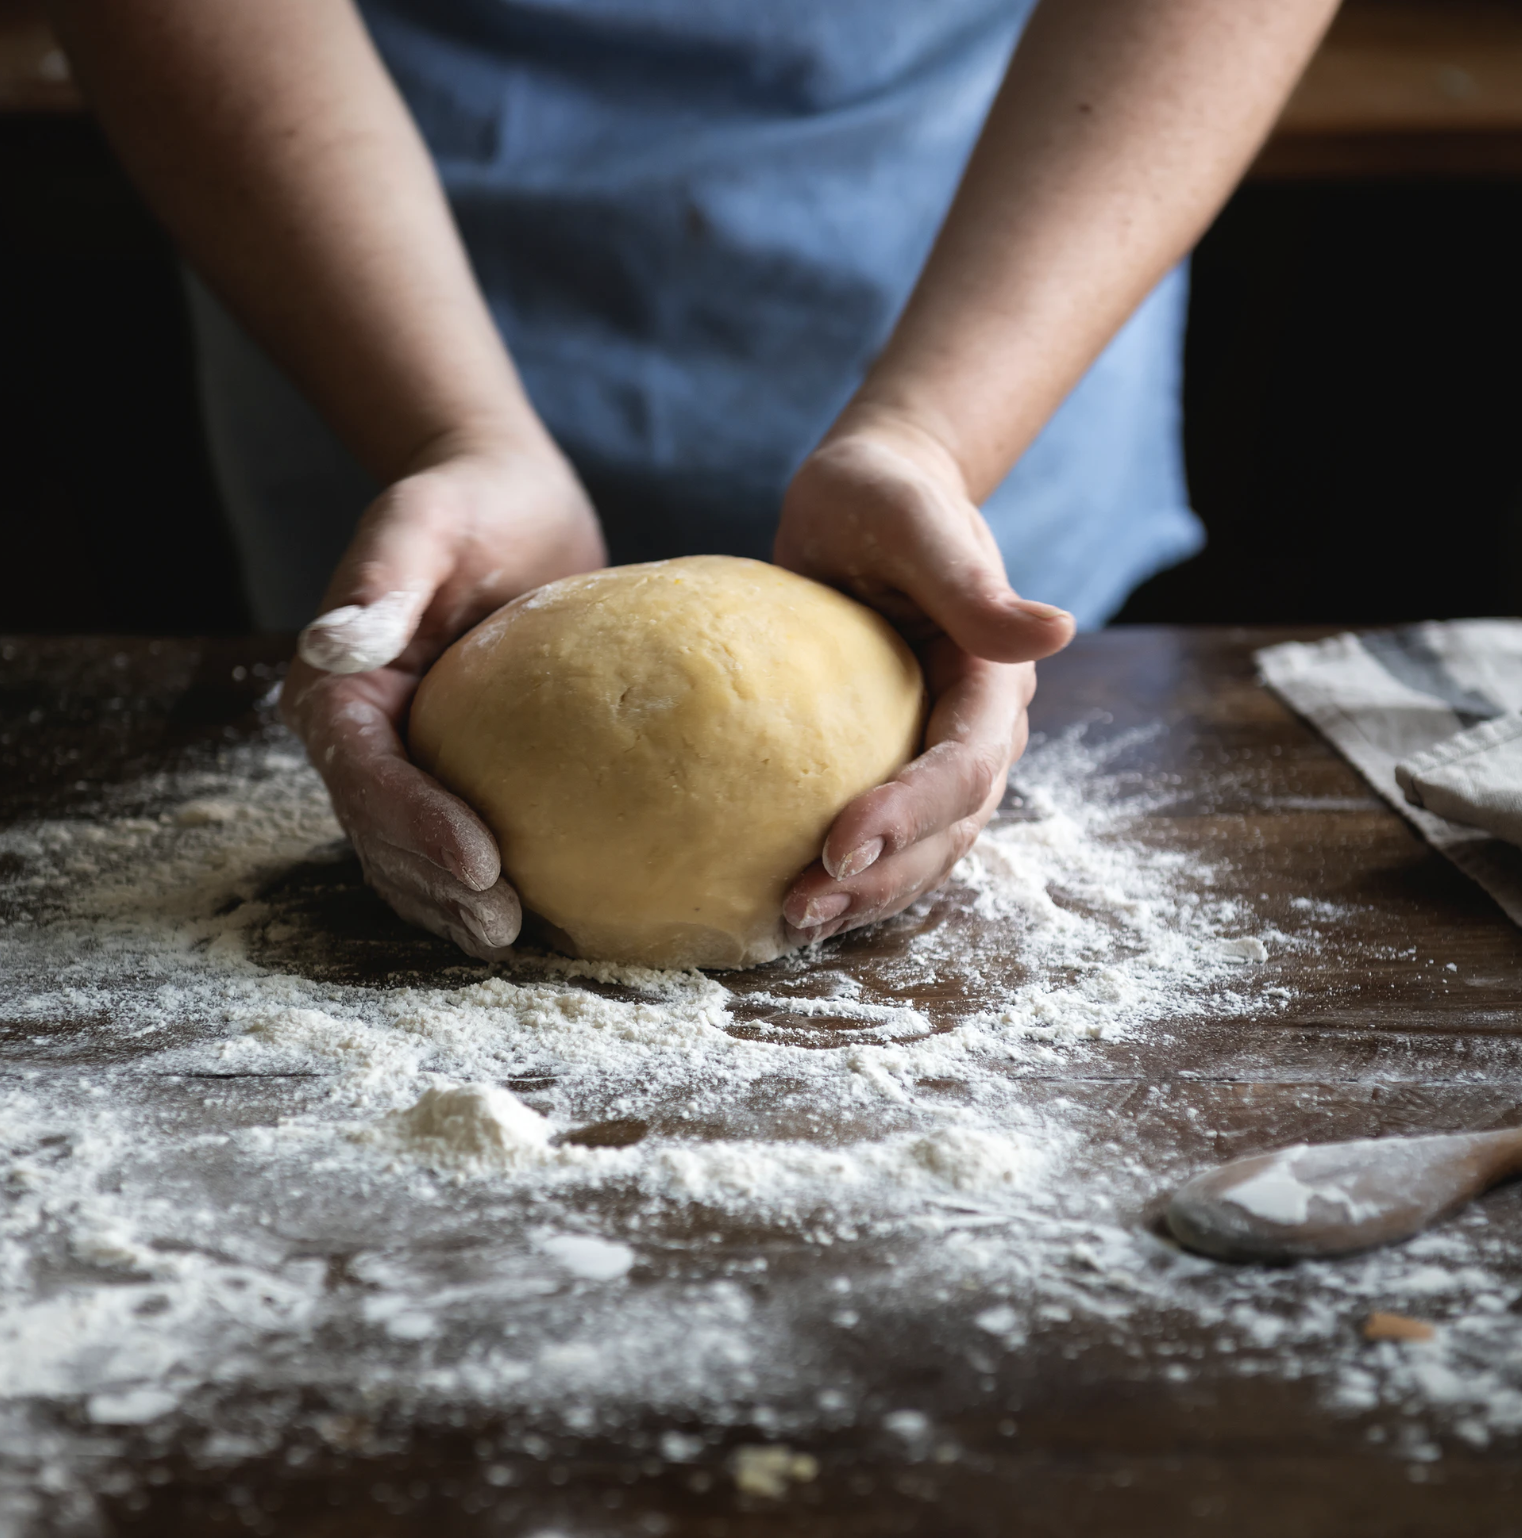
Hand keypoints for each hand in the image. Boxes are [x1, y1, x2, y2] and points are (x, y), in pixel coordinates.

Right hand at [280, 439, 605, 959]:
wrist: (510, 506)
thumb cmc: (469, 502)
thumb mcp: (424, 518)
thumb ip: (386, 576)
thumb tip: (336, 639)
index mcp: (339, 687)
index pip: (364, 773)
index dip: (414, 825)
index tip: (481, 861)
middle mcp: (365, 735)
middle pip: (381, 833)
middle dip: (436, 886)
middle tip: (506, 921)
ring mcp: (410, 759)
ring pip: (410, 855)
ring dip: (453, 903)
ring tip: (516, 936)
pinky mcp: (462, 770)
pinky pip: (459, 839)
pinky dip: (483, 882)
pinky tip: (542, 910)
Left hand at [773, 409, 1073, 946]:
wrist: (867, 505)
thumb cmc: (884, 500)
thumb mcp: (917, 526)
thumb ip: (972, 585)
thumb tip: (1056, 633)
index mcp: (992, 678)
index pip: (963, 764)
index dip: (911, 812)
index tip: (840, 844)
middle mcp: (979, 727)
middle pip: (950, 827)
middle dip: (884, 877)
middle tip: (803, 909)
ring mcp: (940, 751)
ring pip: (925, 848)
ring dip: (869, 892)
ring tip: (795, 921)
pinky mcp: (895, 762)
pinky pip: (891, 834)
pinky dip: (855, 872)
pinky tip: (797, 897)